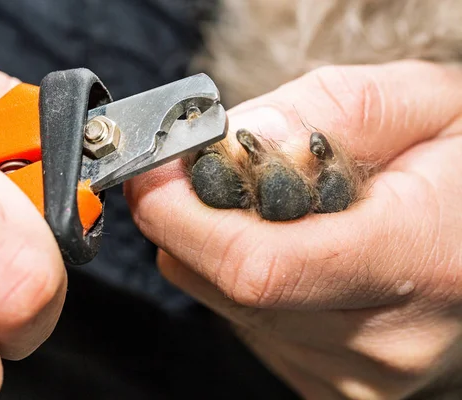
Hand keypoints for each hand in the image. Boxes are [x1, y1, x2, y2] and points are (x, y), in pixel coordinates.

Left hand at [126, 60, 461, 398]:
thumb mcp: (425, 106)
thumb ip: (327, 114)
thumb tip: (234, 138)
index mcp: (422, 261)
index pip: (260, 266)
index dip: (185, 219)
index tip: (153, 174)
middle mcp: (387, 340)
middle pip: (228, 289)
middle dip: (191, 222)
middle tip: (205, 172)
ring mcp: (358, 374)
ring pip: (225, 306)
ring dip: (219, 247)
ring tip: (274, 207)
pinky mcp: (334, 383)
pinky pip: (248, 325)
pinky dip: (244, 279)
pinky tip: (293, 247)